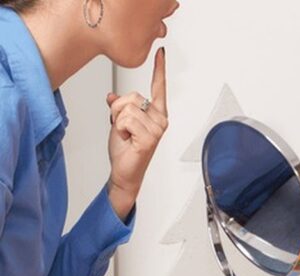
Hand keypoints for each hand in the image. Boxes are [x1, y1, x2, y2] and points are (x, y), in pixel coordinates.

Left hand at [106, 47, 168, 220]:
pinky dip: (119, 130)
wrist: (124, 173)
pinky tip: (127, 140)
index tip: (161, 53)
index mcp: (157, 114)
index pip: (158, 88)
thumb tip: (112, 96)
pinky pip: (126, 120)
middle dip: (119, 110)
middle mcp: (160, 119)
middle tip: (122, 128)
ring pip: (126, 109)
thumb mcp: (118, 123)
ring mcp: (157, 129)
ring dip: (118, 122)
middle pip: (132, 96)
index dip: (159, 69)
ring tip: (125, 135)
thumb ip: (119, 108)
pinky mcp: (149, 138)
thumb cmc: (125, 151)